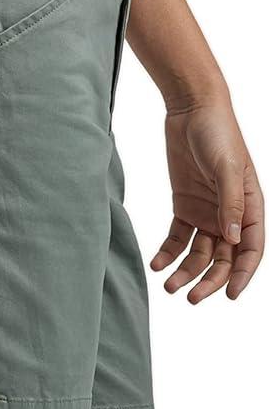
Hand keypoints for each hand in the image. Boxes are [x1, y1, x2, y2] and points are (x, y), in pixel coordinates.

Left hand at [151, 99, 263, 303]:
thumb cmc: (218, 132)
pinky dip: (168, 254)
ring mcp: (207, 213)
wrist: (191, 110)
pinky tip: (157, 265)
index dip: (242, 274)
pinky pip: (178, 239)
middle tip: (191, 298)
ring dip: (185, 272)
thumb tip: (233, 240)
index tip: (229, 295)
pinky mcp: (185, 208)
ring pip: (198, 254)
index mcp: (249, 207)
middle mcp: (230, 215)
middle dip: (209, 281)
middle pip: (223, 258)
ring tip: (168, 286)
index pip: (251, 249)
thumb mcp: (227, 168)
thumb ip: (230, 204)